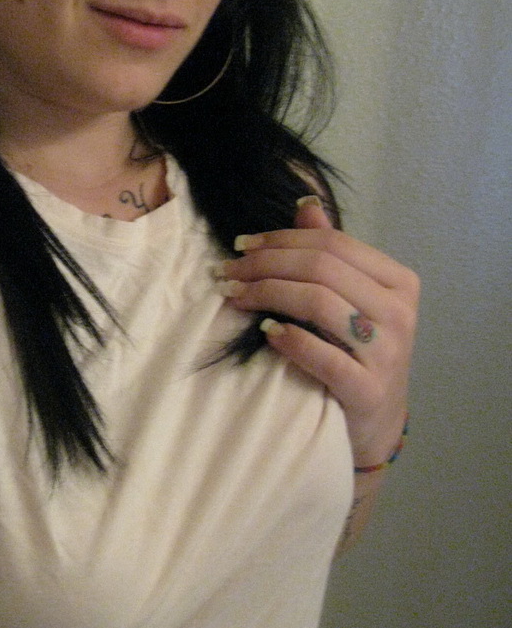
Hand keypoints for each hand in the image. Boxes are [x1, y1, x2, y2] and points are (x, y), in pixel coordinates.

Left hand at [218, 197, 418, 467]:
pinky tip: (265, 330)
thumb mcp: (349, 300)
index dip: (281, 239)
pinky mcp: (369, 390)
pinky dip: (290, 338)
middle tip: (227, 272)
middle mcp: (399, 312)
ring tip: (234, 296)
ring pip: (319, 302)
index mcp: (398, 281)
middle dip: (265, 264)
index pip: (333, 244)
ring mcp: (388, 352)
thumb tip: (305, 205)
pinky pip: (325, 356)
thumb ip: (331, 254)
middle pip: (322, 268)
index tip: (241, 245)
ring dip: (267, 293)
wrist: (375, 423)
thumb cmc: (357, 353)